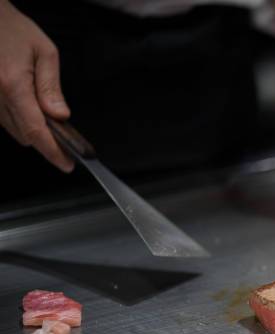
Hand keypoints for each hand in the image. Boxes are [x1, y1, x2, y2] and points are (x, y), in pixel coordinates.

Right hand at [0, 1, 72, 171]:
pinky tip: (31, 105)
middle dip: (47, 139)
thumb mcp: (44, 52)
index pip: (36, 130)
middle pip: (25, 135)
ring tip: (50, 115)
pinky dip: (20, 118)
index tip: (67, 164)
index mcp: (12, 84)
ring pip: (13, 130)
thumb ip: (52, 87)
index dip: (52, 151)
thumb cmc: (11, 28)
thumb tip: (60, 115)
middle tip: (67, 136)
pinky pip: (3, 119)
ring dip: (33, 128)